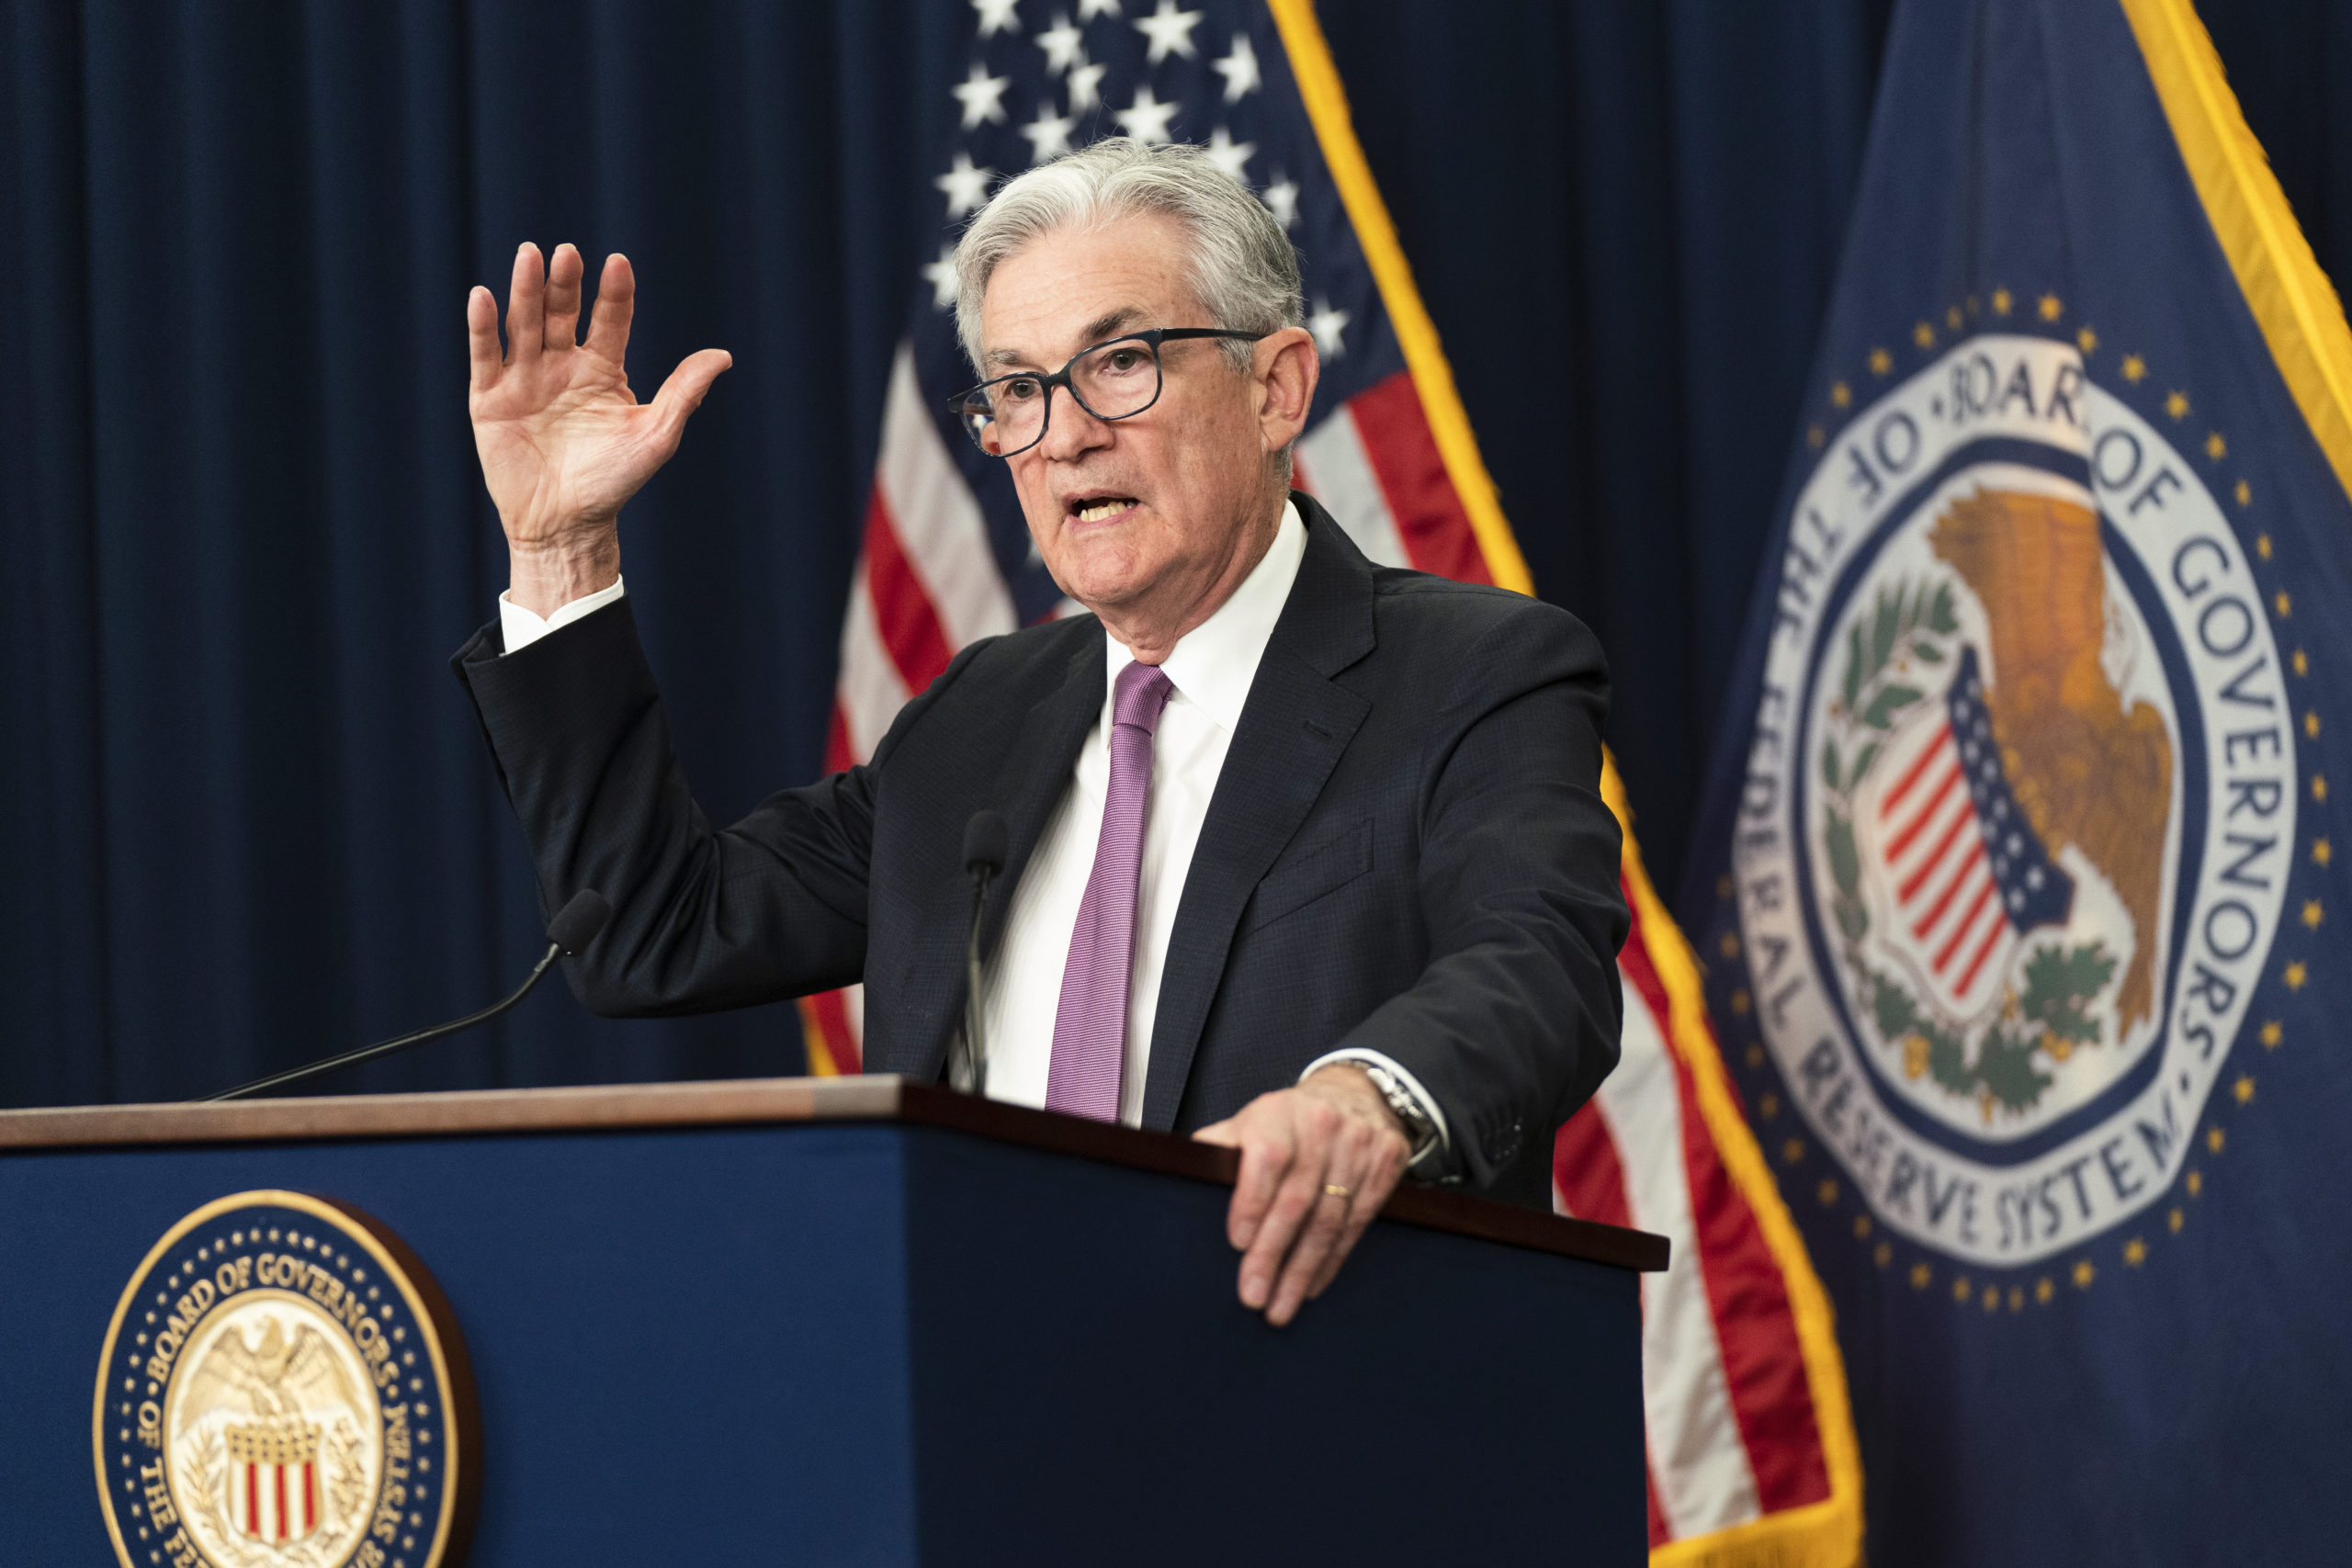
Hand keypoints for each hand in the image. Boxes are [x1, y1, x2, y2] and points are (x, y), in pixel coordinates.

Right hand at [467, 243, 732, 612]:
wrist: (566, 526)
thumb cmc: (613, 483)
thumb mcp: (655, 436)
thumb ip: (684, 393)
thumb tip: (724, 355)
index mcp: (602, 371)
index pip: (610, 321)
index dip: (614, 294)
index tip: (619, 264)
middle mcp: (561, 367)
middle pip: (561, 314)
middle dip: (564, 284)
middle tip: (567, 252)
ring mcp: (524, 379)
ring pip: (524, 325)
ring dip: (525, 292)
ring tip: (530, 257)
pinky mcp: (489, 398)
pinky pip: (485, 356)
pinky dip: (483, 327)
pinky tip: (484, 296)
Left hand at [1193, 1064, 1412, 1326]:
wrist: (1352, 1094)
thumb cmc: (1285, 1121)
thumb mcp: (1249, 1121)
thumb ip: (1219, 1148)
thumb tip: (1180, 1175)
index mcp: (1278, 1113)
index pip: (1267, 1157)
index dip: (1252, 1201)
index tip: (1238, 1242)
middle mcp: (1322, 1126)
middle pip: (1297, 1199)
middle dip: (1273, 1254)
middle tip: (1253, 1296)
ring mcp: (1358, 1145)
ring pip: (1329, 1219)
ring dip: (1302, 1269)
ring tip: (1280, 1306)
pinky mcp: (1385, 1164)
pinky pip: (1357, 1223)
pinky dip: (1332, 1260)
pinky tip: (1313, 1285)